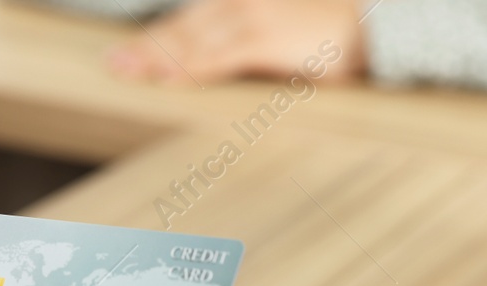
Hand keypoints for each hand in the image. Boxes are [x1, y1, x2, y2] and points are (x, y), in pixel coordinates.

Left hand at [108, 0, 363, 85]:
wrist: (374, 19)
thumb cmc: (327, 31)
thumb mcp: (279, 33)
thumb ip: (245, 44)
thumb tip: (211, 65)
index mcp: (239, 2)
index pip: (189, 21)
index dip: (156, 38)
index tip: (124, 53)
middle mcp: (238, 3)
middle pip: (182, 29)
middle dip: (145, 47)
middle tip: (113, 64)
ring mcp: (251, 17)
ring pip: (192, 41)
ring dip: (157, 58)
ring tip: (126, 71)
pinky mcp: (266, 37)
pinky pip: (219, 56)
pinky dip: (190, 68)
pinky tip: (167, 78)